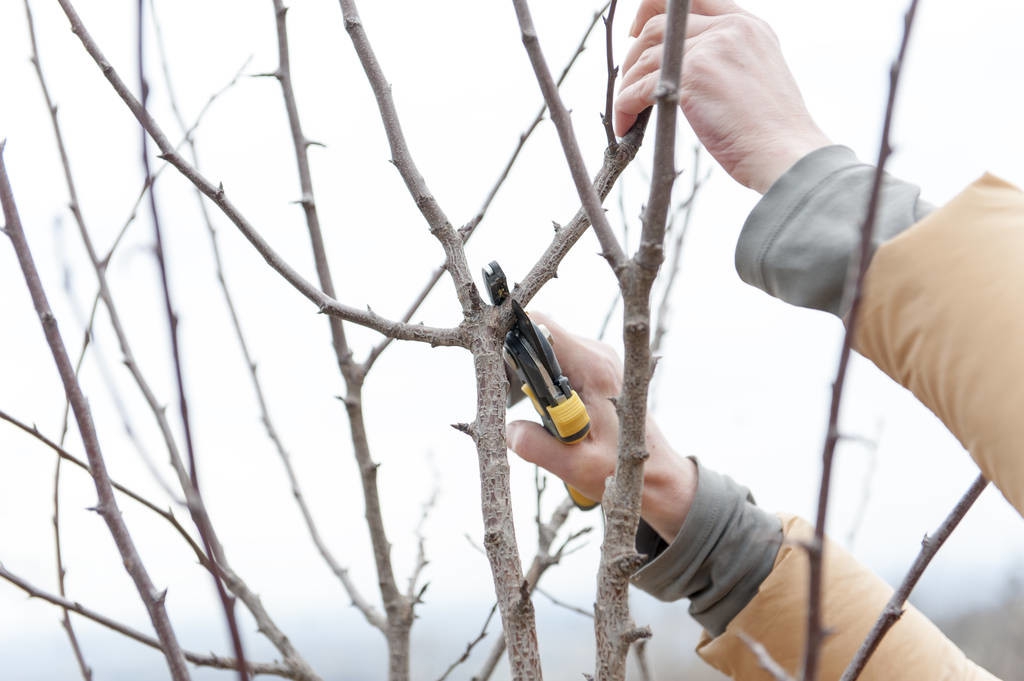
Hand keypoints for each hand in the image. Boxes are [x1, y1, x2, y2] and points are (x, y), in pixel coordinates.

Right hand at [505, 313, 696, 540]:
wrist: (659, 476)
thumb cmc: (623, 471)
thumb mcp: (575, 467)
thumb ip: (534, 446)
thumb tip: (506, 429)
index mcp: (594, 368)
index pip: (541, 326)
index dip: (509, 337)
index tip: (492, 365)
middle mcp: (598, 355)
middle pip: (540, 336)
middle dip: (517, 364)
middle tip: (510, 400)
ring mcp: (600, 359)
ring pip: (548, 350)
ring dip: (531, 377)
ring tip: (533, 412)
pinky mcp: (598, 369)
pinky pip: (560, 362)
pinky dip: (545, 382)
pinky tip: (549, 412)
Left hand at [615, 0, 830, 192]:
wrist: (786, 154)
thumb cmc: (771, 132)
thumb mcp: (756, 76)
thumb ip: (728, 59)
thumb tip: (688, 67)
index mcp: (746, 25)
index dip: (654, 9)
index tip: (637, 32)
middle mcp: (729, 29)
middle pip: (659, 26)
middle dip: (634, 55)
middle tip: (629, 83)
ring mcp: (710, 49)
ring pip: (644, 58)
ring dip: (628, 86)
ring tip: (627, 112)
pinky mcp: (692, 78)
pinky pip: (638, 88)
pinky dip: (624, 107)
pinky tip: (626, 125)